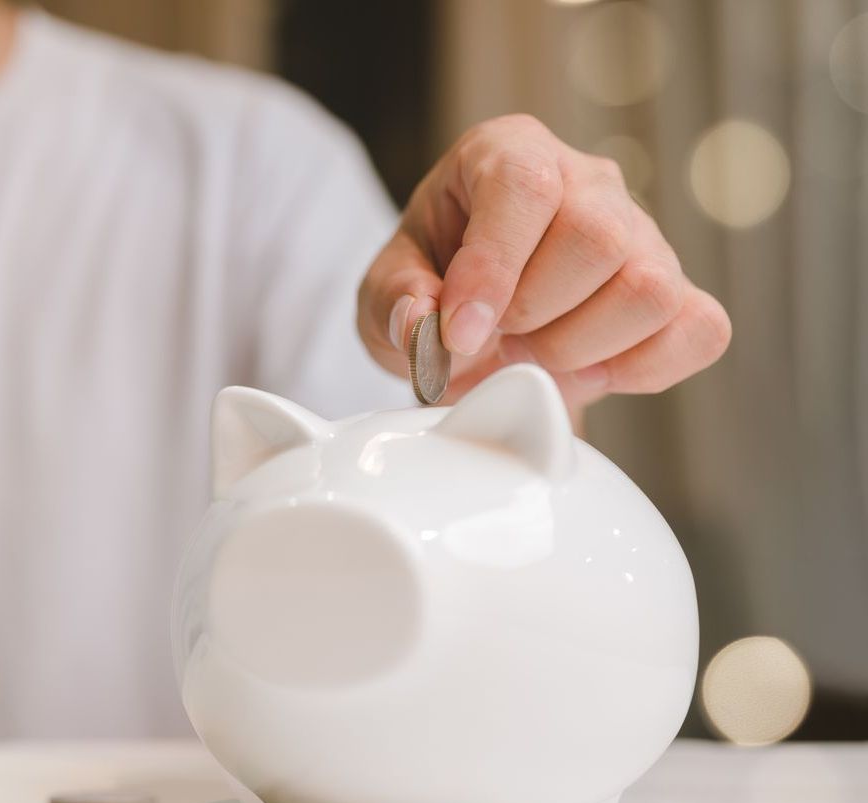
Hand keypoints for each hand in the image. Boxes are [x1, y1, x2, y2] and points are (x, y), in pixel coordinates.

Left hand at [358, 114, 730, 409]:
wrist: (471, 328)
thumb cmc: (429, 288)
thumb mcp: (382, 293)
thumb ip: (394, 302)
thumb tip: (423, 323)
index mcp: (508, 153)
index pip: (525, 185)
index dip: (494, 266)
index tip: (460, 332)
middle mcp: (587, 180)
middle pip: (599, 237)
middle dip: (536, 314)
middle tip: (496, 338)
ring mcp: (645, 233)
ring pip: (651, 288)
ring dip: (579, 348)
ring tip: (532, 354)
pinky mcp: (680, 292)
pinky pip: (699, 331)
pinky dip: (641, 369)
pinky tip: (587, 371)